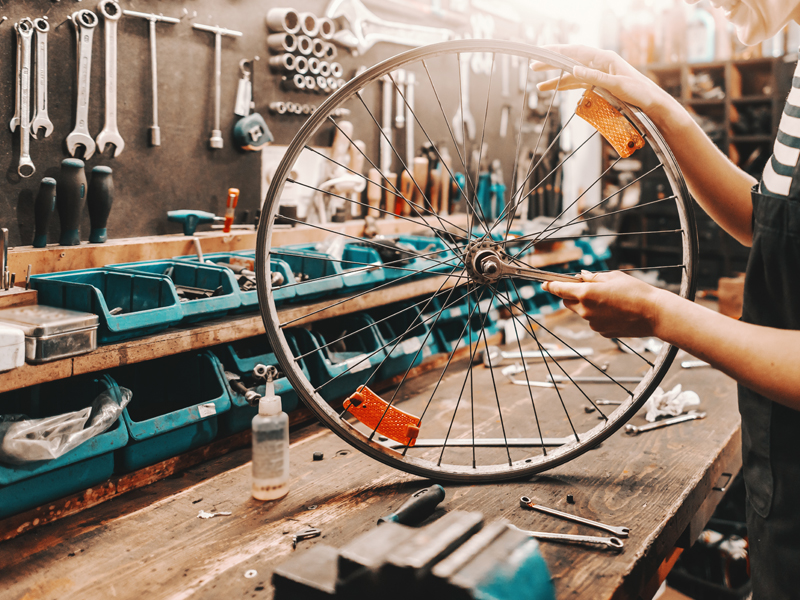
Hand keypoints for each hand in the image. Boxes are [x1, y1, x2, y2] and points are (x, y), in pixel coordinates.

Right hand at [531, 45, 675, 122]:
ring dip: (556, 79)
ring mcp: (599, 73)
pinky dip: (566, 86)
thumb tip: (573, 70)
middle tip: (534, 66)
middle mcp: (600, 63)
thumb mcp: (616, 85)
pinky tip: (556, 89)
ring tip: (539, 85)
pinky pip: (579, 83)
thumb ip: (594, 77)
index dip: (557, 51)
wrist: (652, 102)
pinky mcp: (600, 83)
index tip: (542, 52)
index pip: (576, 51)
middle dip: (552, 63)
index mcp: (605, 58)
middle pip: (571, 60)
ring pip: (572, 74)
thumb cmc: (639, 92)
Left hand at [542, 270, 663, 337]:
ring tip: (610, 300)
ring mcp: (592, 323)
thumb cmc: (636, 291)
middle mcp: (585, 310)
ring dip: (587, 305)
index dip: (550, 285)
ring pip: (581, 312)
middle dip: (571, 294)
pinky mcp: (601, 332)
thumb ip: (593, 277)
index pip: (560, 289)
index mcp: (586, 293)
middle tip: (585, 288)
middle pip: (567, 302)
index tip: (544, 284)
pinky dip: (598, 315)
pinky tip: (616, 311)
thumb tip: (580, 276)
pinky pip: (594, 321)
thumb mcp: (613, 276)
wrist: (654, 314)